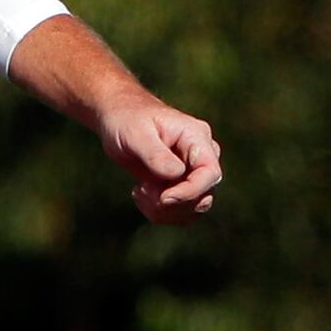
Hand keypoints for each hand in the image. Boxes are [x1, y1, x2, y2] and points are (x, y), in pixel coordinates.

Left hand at [95, 92, 222, 221]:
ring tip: (139, 191)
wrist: (119, 118)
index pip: (210, 173)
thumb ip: (156, 154)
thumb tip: (177, 173)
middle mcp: (201, 156)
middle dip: (172, 203)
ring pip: (193, 209)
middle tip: (142, 190)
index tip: (163, 198)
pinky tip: (140, 193)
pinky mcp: (181, 185)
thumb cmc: (127, 119)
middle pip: (204, 196)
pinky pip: (180, 211)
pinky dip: (159, 212)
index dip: (190, 192)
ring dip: (164, 210)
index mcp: (197, 137)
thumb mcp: (136, 134)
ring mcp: (193, 173)